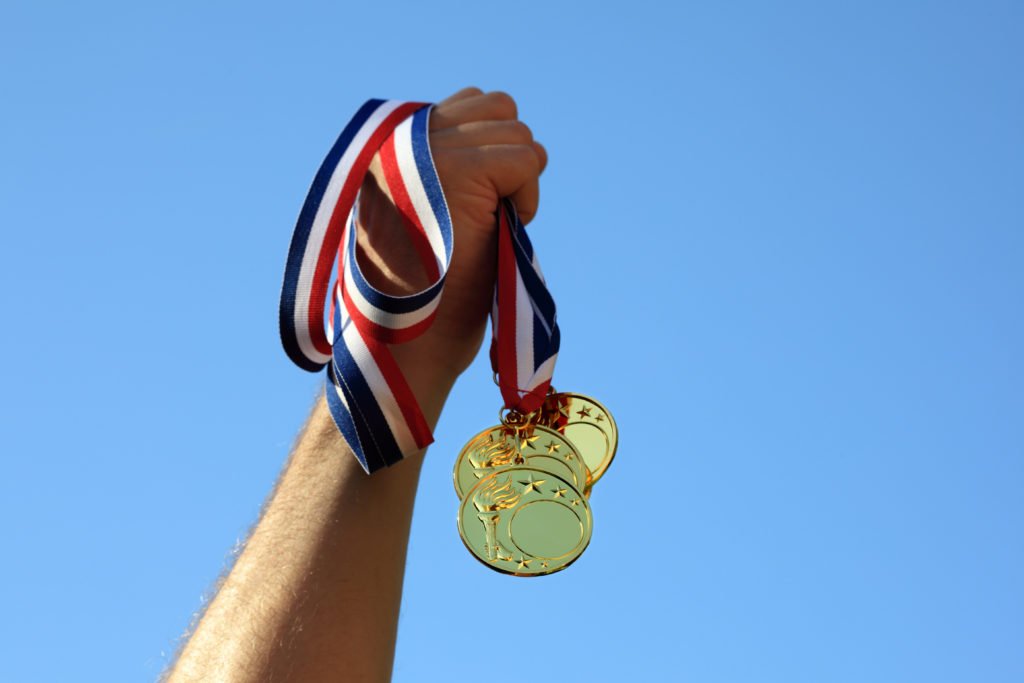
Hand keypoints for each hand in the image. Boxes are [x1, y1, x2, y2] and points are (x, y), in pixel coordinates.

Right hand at [356, 88, 547, 386]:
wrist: (403, 344)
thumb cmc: (418, 297)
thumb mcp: (419, 217)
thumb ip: (441, 167)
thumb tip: (498, 129)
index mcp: (387, 147)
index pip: (466, 105)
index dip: (490, 152)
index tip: (476, 205)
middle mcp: (402, 139)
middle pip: (497, 108)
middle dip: (508, 161)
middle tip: (490, 217)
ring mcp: (430, 151)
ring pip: (516, 131)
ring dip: (518, 180)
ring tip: (491, 227)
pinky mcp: (462, 171)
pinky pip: (526, 159)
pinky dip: (527, 196)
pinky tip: (502, 230)